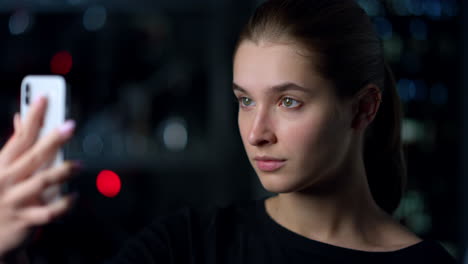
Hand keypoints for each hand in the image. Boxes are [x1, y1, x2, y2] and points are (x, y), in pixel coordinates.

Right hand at [0, 96, 77, 255]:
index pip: (20, 136)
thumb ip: (14, 146)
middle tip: (70, 125)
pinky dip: (64, 203)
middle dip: (52, 138)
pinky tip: (74, 196)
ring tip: (79, 165)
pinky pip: (49, 211)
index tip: (44, 98)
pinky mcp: (24, 220)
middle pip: (34, 155)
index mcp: (1, 164)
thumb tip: (22, 118)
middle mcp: (6, 179)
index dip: (32, 116)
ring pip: (42, 181)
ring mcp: (15, 200)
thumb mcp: (0, 169)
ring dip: (63, 171)